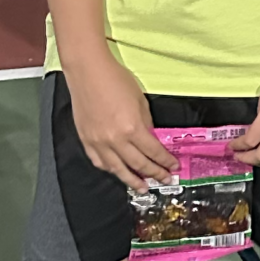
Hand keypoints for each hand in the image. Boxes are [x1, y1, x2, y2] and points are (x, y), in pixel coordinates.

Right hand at [65, 56, 172, 185]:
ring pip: (117, 169)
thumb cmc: (116, 80)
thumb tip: (150, 139)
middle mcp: (115, 140)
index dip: (165, 161)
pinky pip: (99, 162)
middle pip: (138, 164)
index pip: (153, 152)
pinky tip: (118, 172)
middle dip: (154, 174)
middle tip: (164, 180)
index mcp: (132, 128)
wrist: (88, 72)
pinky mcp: (86, 140)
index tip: (173, 167)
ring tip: (143, 188)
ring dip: (132, 180)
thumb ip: (146, 124)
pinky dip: (110, 170)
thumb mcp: (140, 101)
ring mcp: (98, 142)